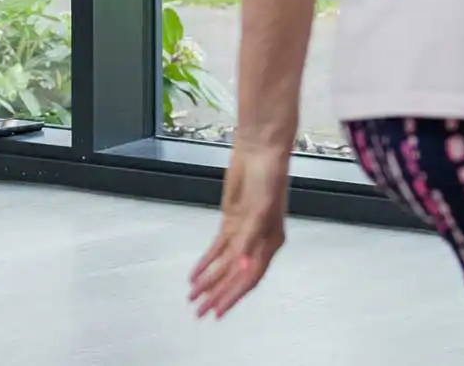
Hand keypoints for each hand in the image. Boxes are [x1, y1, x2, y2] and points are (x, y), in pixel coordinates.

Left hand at [189, 144, 289, 318]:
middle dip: (217, 294)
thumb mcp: (260, 208)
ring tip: (193, 297)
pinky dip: (206, 262)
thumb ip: (250, 239)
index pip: (248, 277)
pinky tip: (195, 274)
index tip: (218, 311)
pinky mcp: (232, 221)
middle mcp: (257, 242)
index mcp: (270, 243)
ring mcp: (243, 233)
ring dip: (209, 280)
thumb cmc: (268, 177)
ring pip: (223, 264)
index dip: (233, 295)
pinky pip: (217, 248)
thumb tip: (242, 266)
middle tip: (200, 311)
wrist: (260, 151)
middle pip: (234, 275)